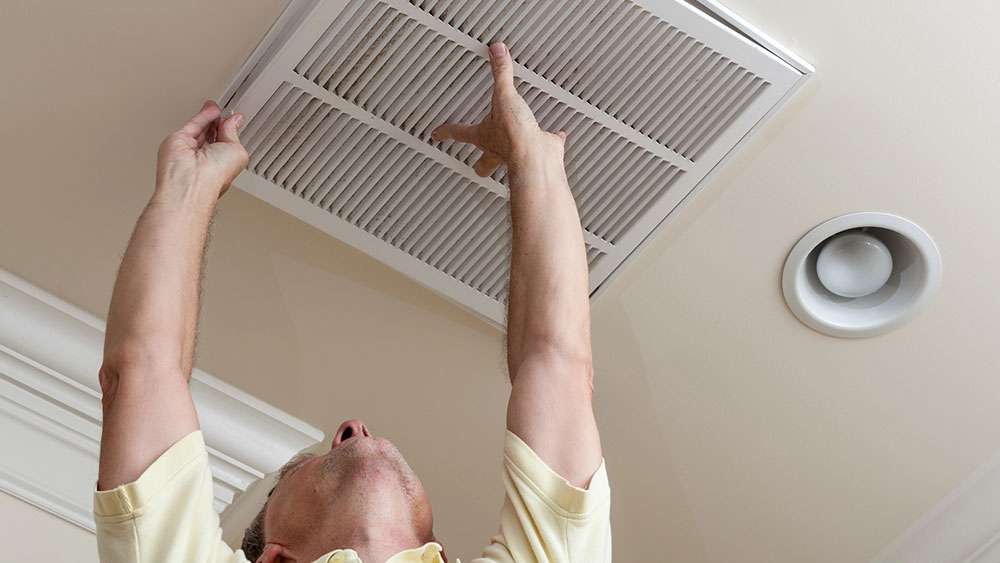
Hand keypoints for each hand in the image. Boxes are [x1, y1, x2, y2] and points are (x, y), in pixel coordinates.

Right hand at [155, 100, 248, 200]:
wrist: (193, 178)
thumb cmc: (216, 174)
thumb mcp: (237, 151)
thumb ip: (234, 134)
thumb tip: (234, 121)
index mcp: (223, 165)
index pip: (227, 145)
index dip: (231, 132)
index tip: (235, 119)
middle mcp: (207, 159)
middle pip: (213, 136)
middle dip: (220, 124)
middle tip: (226, 112)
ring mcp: (191, 149)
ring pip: (202, 129)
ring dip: (210, 117)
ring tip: (217, 108)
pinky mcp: (179, 140)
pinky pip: (193, 124)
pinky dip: (203, 116)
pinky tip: (211, 108)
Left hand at [432, 42, 566, 176]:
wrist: (536, 157)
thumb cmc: (513, 136)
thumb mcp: (504, 97)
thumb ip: (500, 74)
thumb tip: (496, 52)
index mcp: (484, 136)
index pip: (459, 132)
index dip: (446, 132)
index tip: (437, 134)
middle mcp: (498, 149)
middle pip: (483, 161)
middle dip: (479, 162)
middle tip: (476, 160)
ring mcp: (519, 153)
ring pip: (510, 158)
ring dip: (510, 151)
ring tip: (513, 143)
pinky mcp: (541, 149)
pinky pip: (546, 143)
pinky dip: (550, 138)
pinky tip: (554, 134)